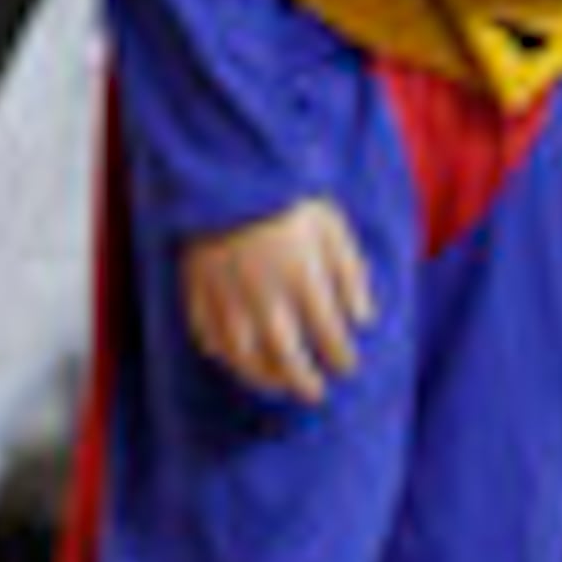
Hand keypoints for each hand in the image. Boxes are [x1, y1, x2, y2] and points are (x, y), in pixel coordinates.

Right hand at [180, 197, 377, 403]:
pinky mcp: (197, 289)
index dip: (343, 359)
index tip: (347, 366)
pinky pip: (207, 335)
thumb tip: (365, 319)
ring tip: (276, 386)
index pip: (331, 338)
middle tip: (315, 394)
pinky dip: (221, 353)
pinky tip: (234, 357)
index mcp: (304, 278)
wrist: (227, 168)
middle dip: (305, 383)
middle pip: (288, 359)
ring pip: (245, 357)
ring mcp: (227, 296)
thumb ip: (351, 274)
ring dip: (263, 379)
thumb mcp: (332, 225)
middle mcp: (265, 296)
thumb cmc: (287, 195)